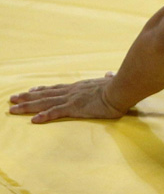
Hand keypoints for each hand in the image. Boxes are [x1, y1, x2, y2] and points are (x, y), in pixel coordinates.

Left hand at [9, 72, 126, 122]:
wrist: (120, 89)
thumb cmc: (117, 86)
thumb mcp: (111, 80)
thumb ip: (108, 77)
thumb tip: (111, 73)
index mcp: (79, 87)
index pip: (57, 88)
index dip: (43, 89)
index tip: (31, 90)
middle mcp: (71, 91)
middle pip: (45, 94)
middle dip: (27, 97)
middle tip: (12, 99)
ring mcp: (71, 99)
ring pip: (45, 103)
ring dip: (28, 106)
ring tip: (13, 109)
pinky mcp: (74, 108)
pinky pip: (55, 113)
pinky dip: (44, 116)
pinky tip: (33, 120)